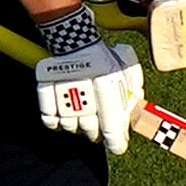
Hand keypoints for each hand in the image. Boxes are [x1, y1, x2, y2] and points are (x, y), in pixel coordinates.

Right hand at [34, 39, 147, 153]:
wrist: (76, 38)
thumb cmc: (104, 55)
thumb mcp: (126, 69)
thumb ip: (134, 92)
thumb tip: (137, 114)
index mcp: (108, 86)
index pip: (111, 128)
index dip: (116, 142)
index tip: (117, 147)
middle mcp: (86, 92)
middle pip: (90, 129)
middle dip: (96, 133)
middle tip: (98, 130)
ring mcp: (64, 93)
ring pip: (70, 126)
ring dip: (77, 126)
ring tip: (81, 117)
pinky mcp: (47, 90)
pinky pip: (49, 119)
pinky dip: (55, 122)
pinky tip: (63, 116)